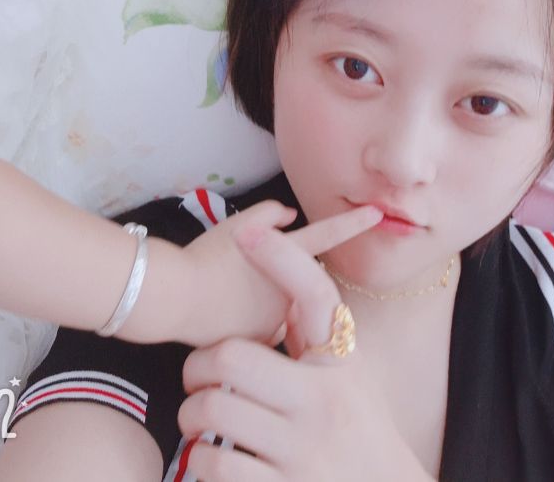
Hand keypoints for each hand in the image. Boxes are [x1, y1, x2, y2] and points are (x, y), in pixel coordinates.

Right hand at [179, 200, 380, 347]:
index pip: (324, 234)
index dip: (351, 223)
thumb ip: (267, 216)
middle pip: (293, 279)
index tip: (378, 212)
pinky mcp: (263, 342)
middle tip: (235, 275)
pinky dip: (246, 324)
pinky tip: (221, 319)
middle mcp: (290, 286)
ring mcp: (279, 315)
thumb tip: (290, 217)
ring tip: (221, 296)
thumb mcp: (234, 225)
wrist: (175, 296)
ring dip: (258, 302)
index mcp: (285, 255)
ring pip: (276, 307)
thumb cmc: (202, 257)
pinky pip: (262, 332)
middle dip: (273, 278)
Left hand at [179, 226, 432, 480]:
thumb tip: (281, 268)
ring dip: (192, 416)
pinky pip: (214, 464)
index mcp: (339, 368)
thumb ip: (317, 334)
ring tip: (198, 419)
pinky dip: (200, 460)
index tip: (247, 233)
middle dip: (198, 367)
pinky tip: (210, 457)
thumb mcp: (348, 376)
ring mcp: (302, 454)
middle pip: (233, 358)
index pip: (314, 297)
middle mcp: (323, 406)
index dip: (280, 260)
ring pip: (213, 412)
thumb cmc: (356, 427)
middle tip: (196, 378)